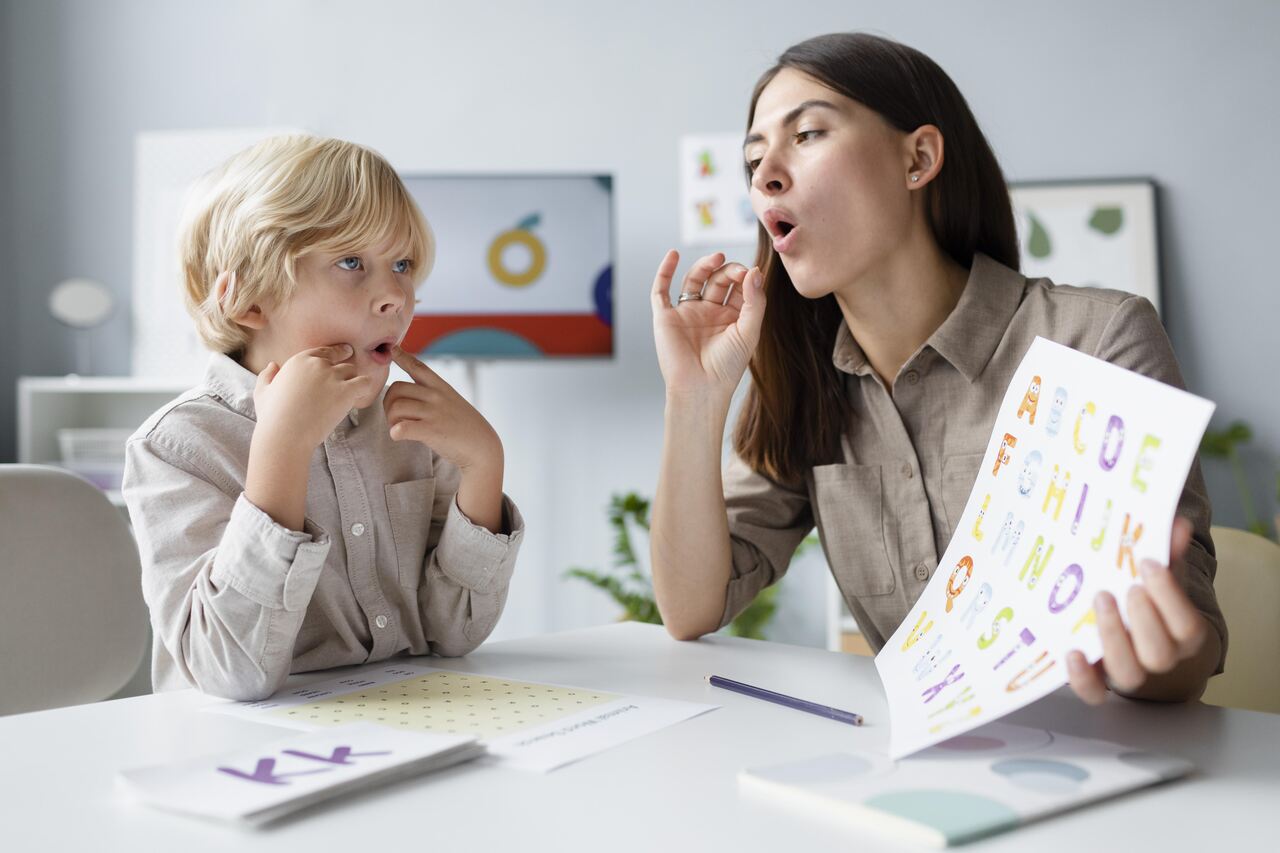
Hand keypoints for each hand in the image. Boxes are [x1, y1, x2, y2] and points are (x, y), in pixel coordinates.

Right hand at [253, 344, 373, 451]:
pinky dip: (363, 389)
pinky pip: (364, 383)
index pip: (323, 352)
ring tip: (348, 395)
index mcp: (299, 360)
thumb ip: (267, 376)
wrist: (285, 435)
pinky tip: (357, 398)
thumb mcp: (262, 393)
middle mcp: (317, 364)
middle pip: (340, 361)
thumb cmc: (271, 417)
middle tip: (346, 381)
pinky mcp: (345, 392)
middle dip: (342, 371)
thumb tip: (273, 365)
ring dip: (351, 381)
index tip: (342, 356)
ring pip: (352, 371)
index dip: (334, 355)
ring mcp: (332, 377)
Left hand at [384, 346, 500, 470]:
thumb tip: (409, 395)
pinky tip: (398, 436)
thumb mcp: (452, 402)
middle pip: (396, 388)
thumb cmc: (465, 427)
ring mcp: (434, 412)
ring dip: (390, 420)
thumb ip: (433, 395)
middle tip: (394, 418)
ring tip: (398, 429)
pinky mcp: (432, 430)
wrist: (482, 447)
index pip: (418, 367)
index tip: (392, 350)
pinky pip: (402, 428)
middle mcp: (436, 396)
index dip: (403, 357)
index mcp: (441, 387)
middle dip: (388, 403)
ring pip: (396, 408)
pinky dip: (395, 432)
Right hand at [650, 250, 764, 398]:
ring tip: (717, 258)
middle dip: (727, 271)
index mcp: (730, 317)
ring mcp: (687, 313)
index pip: (738, 287)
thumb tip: (754, 270)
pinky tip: (673, 255)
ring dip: (705, 265)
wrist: (701, 388)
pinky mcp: (666, 317)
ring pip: (694, 279)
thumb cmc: (727, 367)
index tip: (751, 274)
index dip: (744, 277)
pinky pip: (661, 290)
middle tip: (736, 270)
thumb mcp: (749, 331)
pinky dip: (665, 271)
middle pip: (717, 280)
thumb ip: (755, 301)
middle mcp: (708, 312)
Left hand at [1066, 517, 1214, 702]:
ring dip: (1113, 637)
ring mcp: (1130, 673)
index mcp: (1184, 636)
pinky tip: (1072, 652)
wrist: (1148, 649)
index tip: (1149, 564)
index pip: (1186, 624)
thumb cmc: (1155, 608)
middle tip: (1126, 586)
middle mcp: (1161, 660)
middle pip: (1158, 653)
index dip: (1169, 596)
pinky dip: (1083, 678)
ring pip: (1128, 673)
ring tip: (1100, 599)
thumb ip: (1169, 555)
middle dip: (1142, 618)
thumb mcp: (1164, 582)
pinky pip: (1094, 693)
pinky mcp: (1101, 682)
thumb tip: (1177, 525)